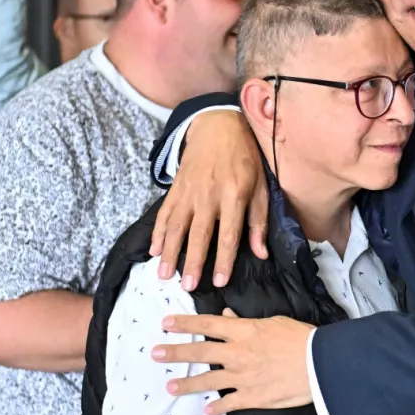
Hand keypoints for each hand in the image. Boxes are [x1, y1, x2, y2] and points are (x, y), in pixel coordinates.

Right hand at [150, 111, 267, 290]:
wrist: (218, 128)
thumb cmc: (245, 160)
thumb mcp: (262, 187)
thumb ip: (259, 221)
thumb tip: (261, 253)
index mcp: (234, 195)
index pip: (229, 234)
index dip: (224, 260)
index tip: (219, 282)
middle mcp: (209, 195)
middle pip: (199, 234)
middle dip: (193, 262)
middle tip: (187, 286)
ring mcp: (189, 192)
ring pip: (176, 226)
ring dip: (169, 252)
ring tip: (164, 275)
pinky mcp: (175, 188)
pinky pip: (164, 213)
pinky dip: (157, 232)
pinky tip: (153, 250)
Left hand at [155, 309, 313, 414]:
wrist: (320, 365)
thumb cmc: (302, 339)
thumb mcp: (275, 323)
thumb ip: (248, 322)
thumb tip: (228, 316)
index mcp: (244, 332)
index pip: (207, 325)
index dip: (185, 324)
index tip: (166, 323)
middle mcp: (238, 354)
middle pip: (200, 352)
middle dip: (175, 352)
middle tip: (154, 353)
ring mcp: (243, 377)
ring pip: (208, 381)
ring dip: (186, 384)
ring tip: (169, 387)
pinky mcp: (253, 397)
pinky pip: (229, 403)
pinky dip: (218, 407)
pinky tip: (208, 411)